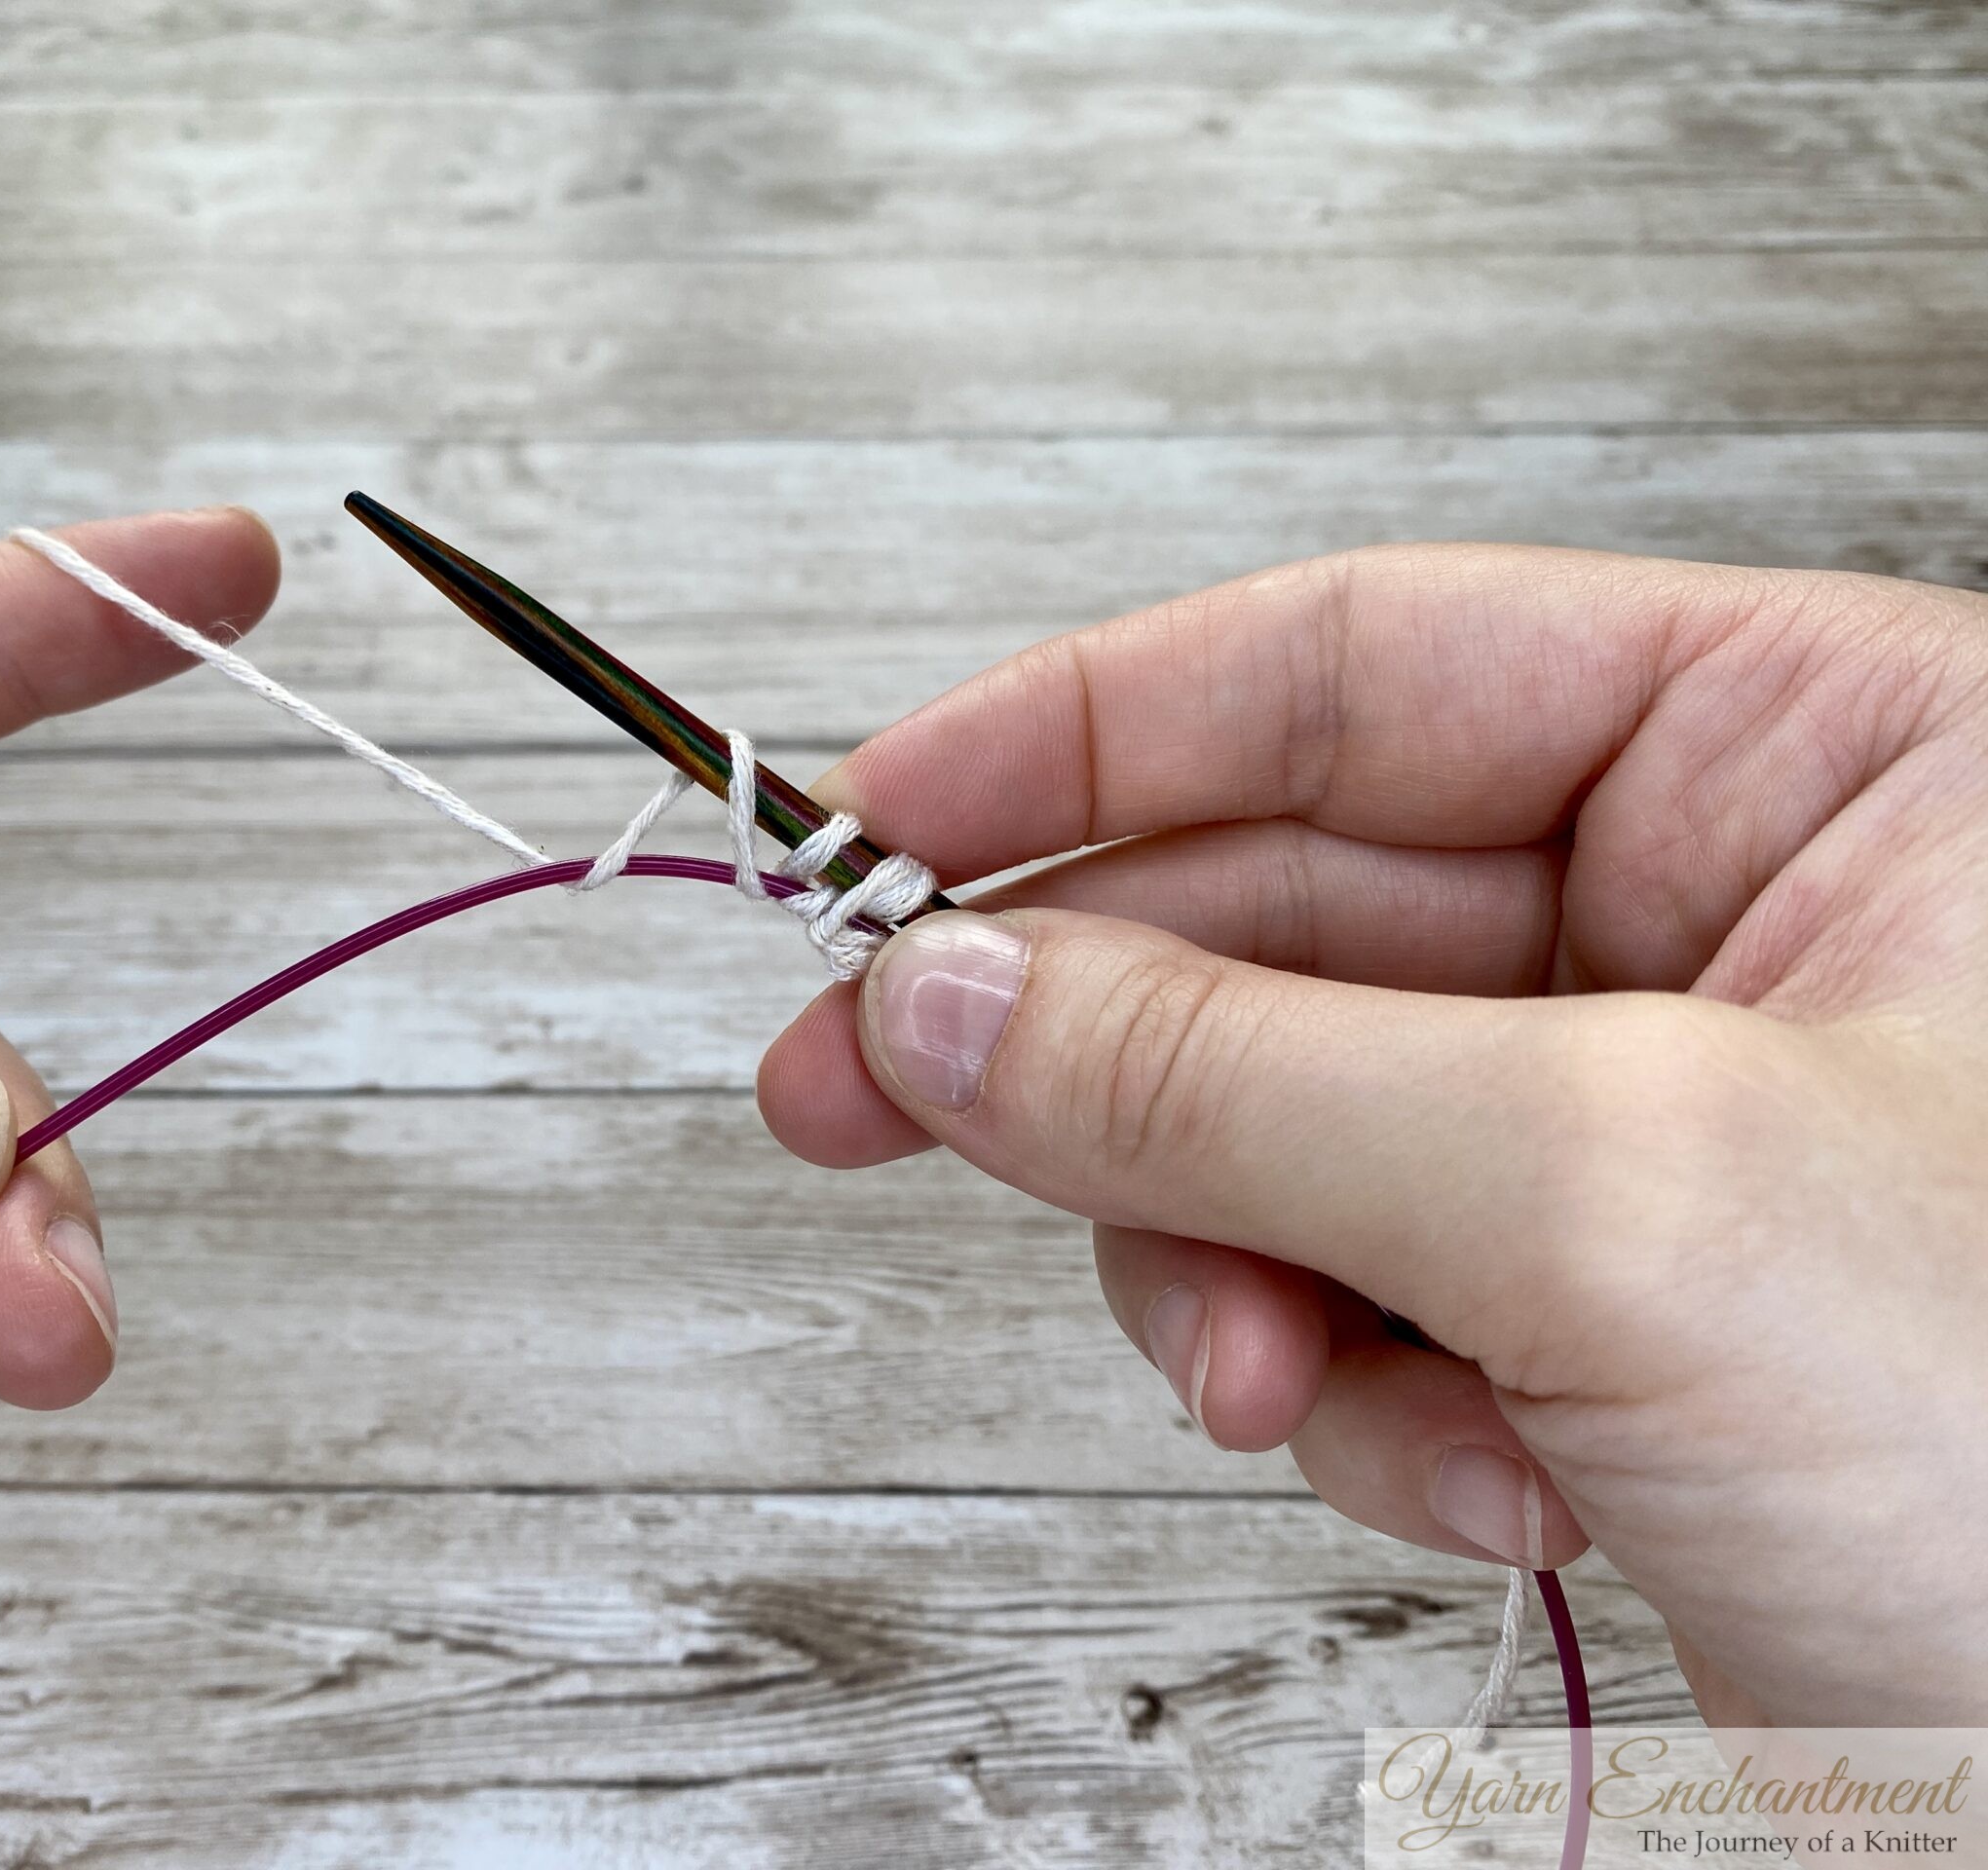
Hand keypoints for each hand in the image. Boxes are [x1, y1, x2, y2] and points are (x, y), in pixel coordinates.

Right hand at [759, 545, 1987, 1724]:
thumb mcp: (1611, 1203)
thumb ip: (1233, 1071)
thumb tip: (946, 995)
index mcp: (1828, 756)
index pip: (1361, 666)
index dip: (1083, 733)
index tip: (872, 819)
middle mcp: (1744, 918)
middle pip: (1289, 912)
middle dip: (1096, 1047)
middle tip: (858, 1092)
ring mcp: (1670, 1121)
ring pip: (1292, 1124)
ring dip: (1229, 1265)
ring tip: (1268, 1383)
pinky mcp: (1622, 1301)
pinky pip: (1366, 1289)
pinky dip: (1353, 1394)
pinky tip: (1473, 1477)